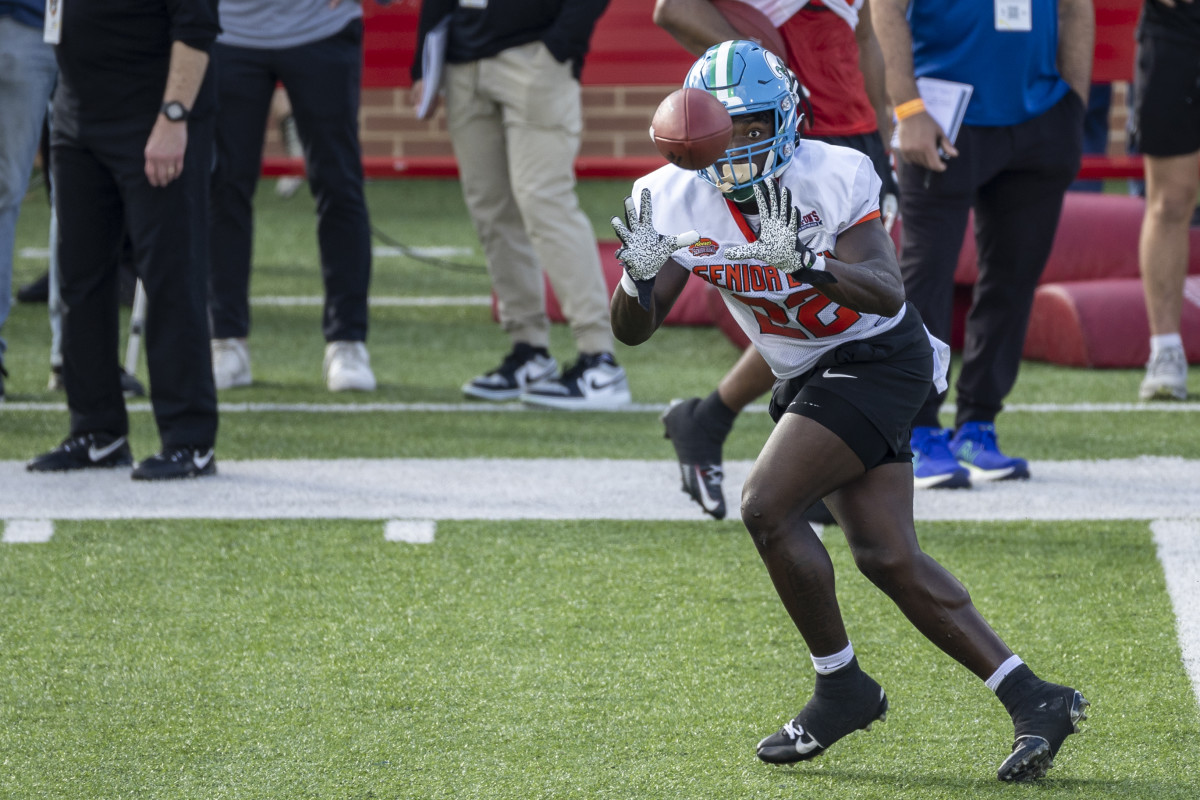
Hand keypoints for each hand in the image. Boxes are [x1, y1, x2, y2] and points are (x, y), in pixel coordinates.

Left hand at [144, 115, 186, 187]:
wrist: (171, 122)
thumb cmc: (160, 131)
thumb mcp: (151, 143)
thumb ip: (152, 155)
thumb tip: (154, 167)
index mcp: (149, 154)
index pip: (150, 172)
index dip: (152, 180)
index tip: (154, 183)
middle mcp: (159, 157)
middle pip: (160, 175)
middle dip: (161, 181)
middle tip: (163, 184)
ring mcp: (170, 157)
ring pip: (169, 173)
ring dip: (169, 179)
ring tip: (169, 181)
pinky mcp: (179, 155)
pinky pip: (178, 169)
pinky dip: (176, 174)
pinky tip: (175, 175)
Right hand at [611, 188, 698, 308]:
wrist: (644, 271)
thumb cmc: (655, 254)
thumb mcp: (669, 246)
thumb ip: (682, 239)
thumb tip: (698, 235)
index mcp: (646, 229)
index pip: (646, 213)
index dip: (645, 202)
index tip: (645, 189)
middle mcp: (635, 234)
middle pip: (632, 218)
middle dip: (630, 208)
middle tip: (627, 198)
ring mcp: (629, 244)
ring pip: (622, 233)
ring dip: (618, 226)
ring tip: (614, 219)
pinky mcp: (627, 256)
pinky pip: (622, 254)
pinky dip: (621, 254)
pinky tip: (621, 255)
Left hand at [724, 178, 834, 283]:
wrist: (787, 261)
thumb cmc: (773, 253)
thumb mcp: (755, 252)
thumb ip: (741, 251)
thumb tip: (726, 254)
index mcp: (768, 224)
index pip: (764, 207)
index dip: (761, 197)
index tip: (757, 185)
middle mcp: (777, 223)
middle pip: (775, 204)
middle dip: (773, 192)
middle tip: (770, 179)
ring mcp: (785, 227)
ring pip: (785, 210)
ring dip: (785, 201)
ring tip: (784, 189)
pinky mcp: (792, 235)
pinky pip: (793, 224)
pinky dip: (794, 217)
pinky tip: (793, 209)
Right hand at [895, 112, 955, 171]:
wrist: (910, 114)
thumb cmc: (926, 122)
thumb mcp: (939, 131)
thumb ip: (947, 145)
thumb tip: (955, 154)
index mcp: (927, 146)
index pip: (934, 164)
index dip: (940, 167)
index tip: (943, 166)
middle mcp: (917, 150)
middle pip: (926, 164)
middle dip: (933, 163)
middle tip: (936, 156)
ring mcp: (908, 150)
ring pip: (918, 163)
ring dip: (924, 161)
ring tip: (926, 152)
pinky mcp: (902, 150)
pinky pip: (910, 160)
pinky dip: (915, 159)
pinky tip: (918, 152)